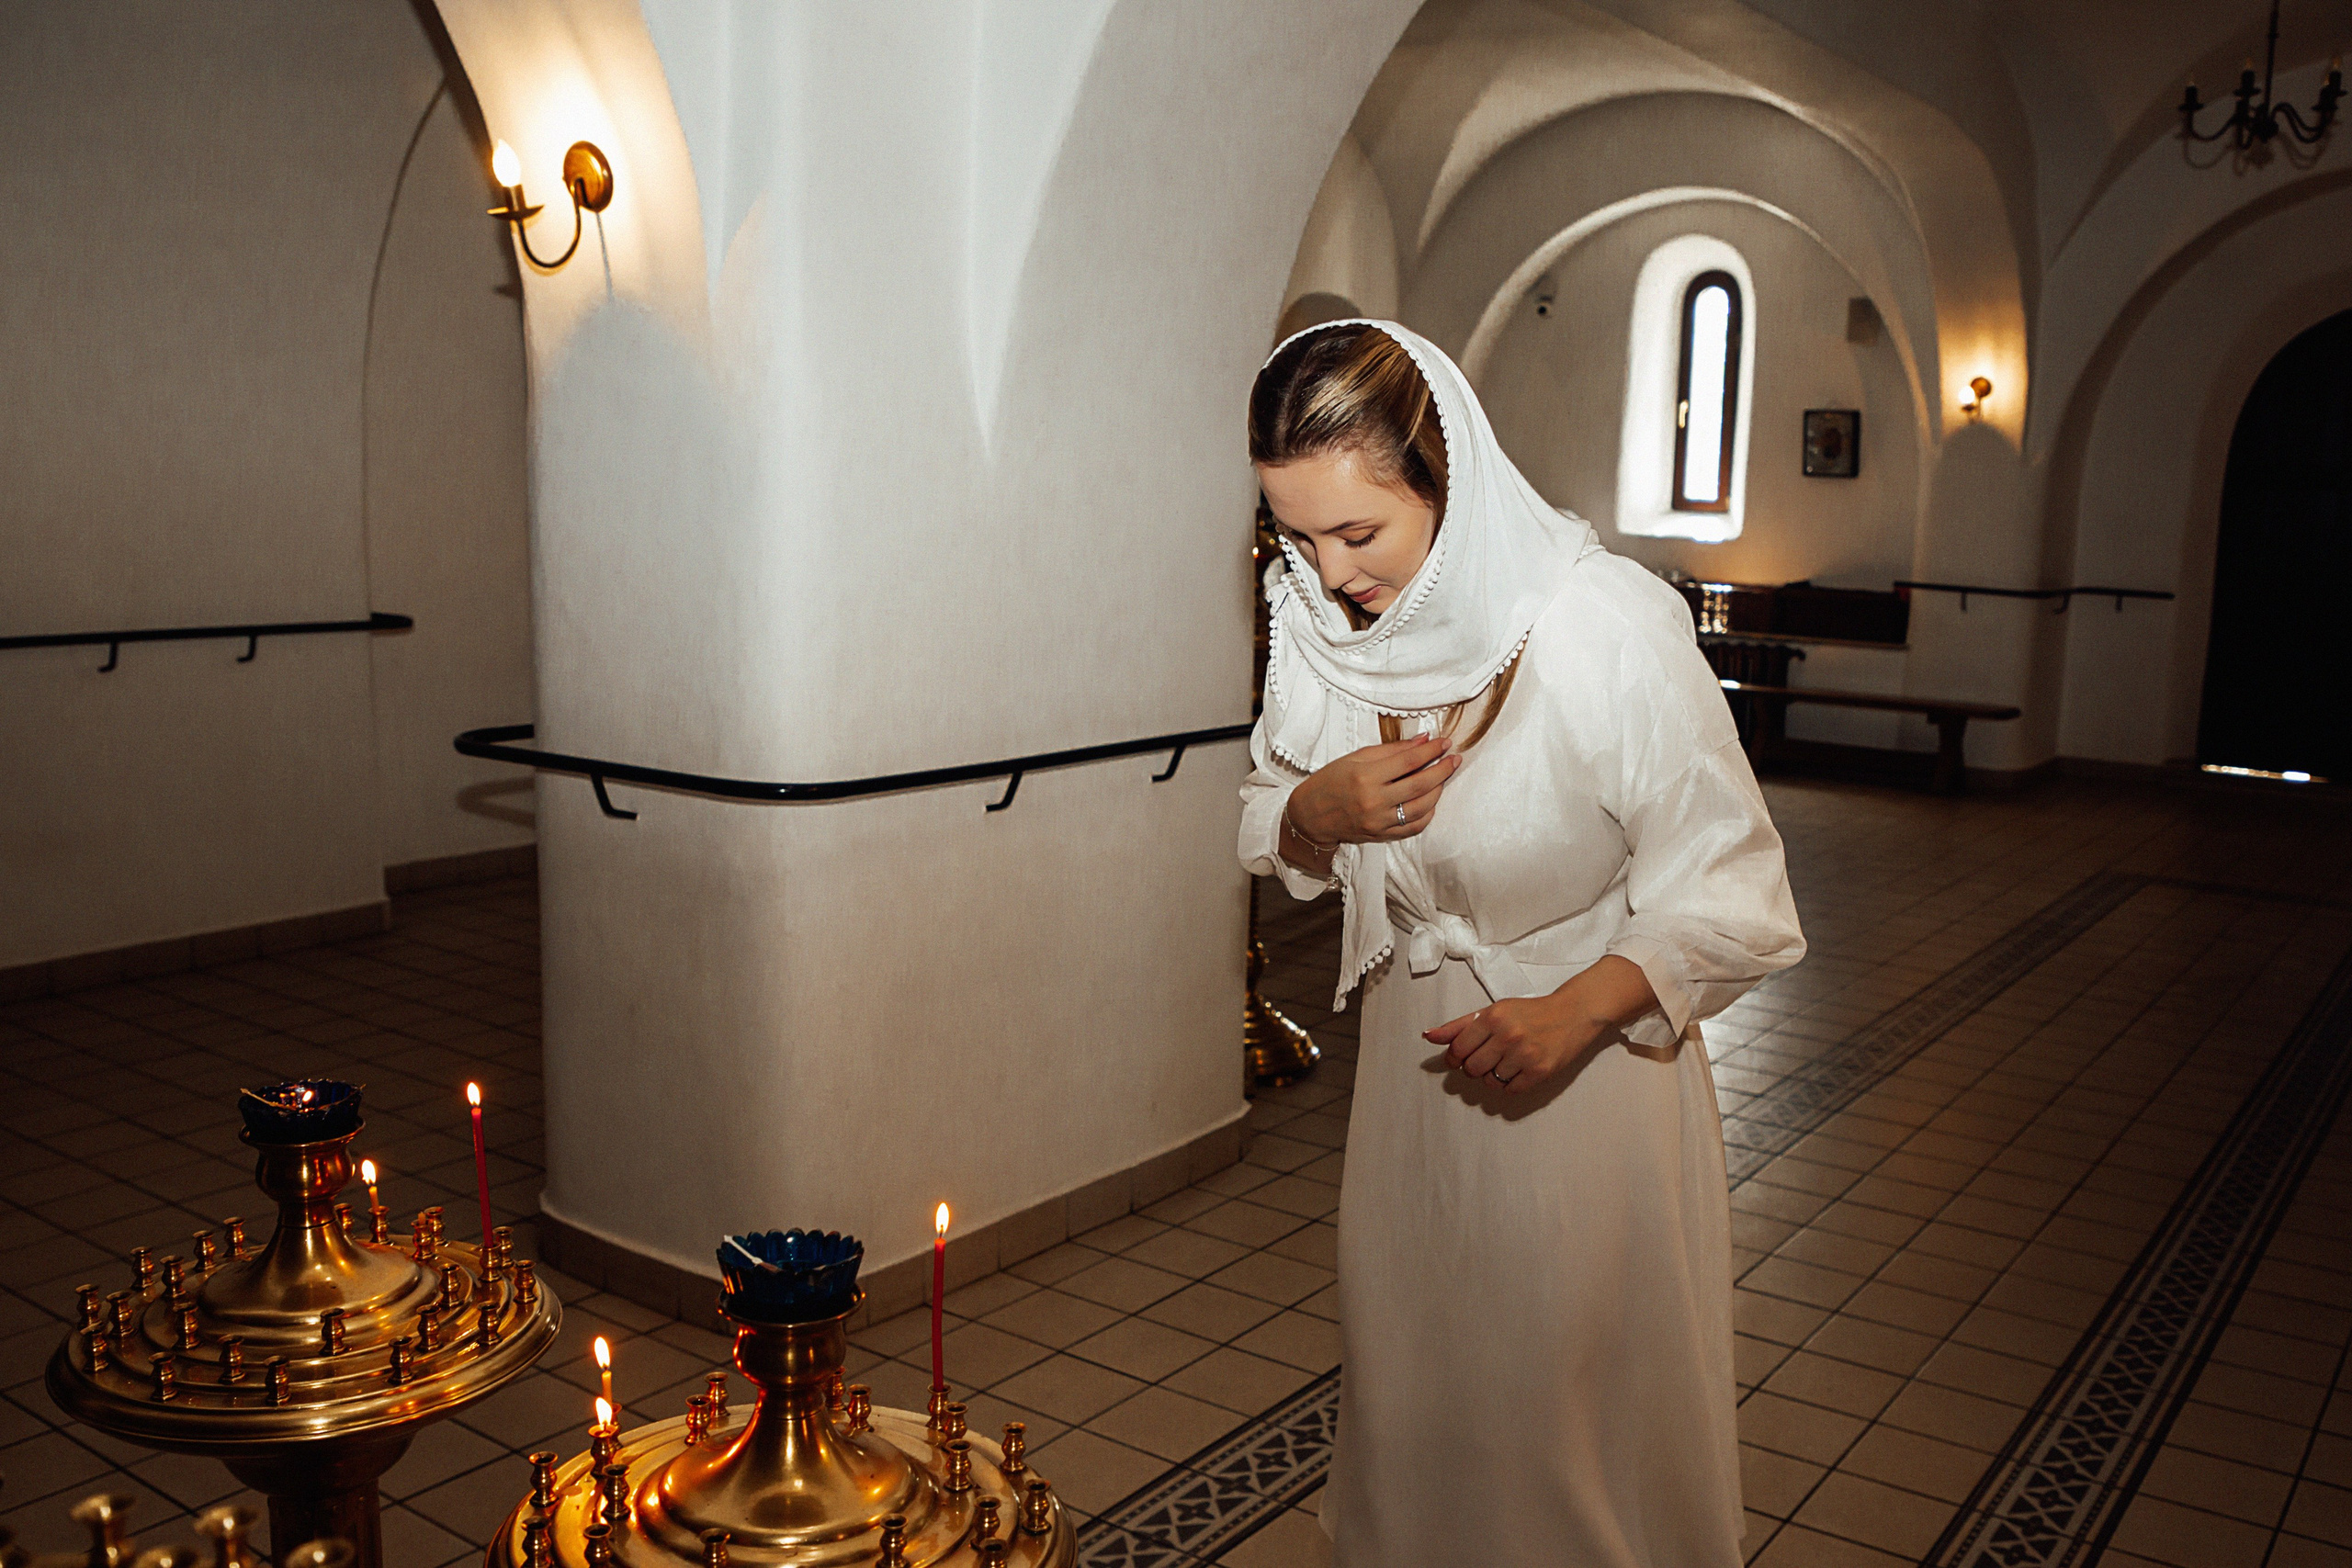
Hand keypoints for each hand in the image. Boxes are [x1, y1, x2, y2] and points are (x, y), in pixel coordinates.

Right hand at [1288, 735, 1459, 845]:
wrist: (1310, 815)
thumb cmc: (1330, 781)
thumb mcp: (1355, 758)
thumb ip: (1391, 750)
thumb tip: (1423, 739)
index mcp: (1365, 777)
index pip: (1408, 761)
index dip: (1431, 751)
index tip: (1445, 742)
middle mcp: (1374, 801)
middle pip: (1420, 785)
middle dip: (1443, 770)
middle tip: (1454, 758)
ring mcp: (1379, 822)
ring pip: (1422, 808)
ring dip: (1438, 791)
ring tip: (1443, 777)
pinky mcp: (1381, 836)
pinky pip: (1414, 827)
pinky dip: (1428, 814)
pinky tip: (1431, 801)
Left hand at [1422, 956, 1659, 1093]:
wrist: (1573, 1014)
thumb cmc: (1529, 1012)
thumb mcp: (1494, 1011)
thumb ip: (1459, 1025)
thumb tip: (1429, 1036)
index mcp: (1493, 1017)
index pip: (1458, 1048)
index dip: (1455, 1056)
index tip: (1461, 1056)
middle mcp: (1508, 1035)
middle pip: (1471, 1068)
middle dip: (1474, 1066)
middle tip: (1487, 1057)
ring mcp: (1525, 1055)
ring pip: (1489, 1081)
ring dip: (1492, 1076)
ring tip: (1506, 1061)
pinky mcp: (1540, 1072)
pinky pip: (1509, 1090)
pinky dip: (1509, 1084)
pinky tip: (1517, 1070)